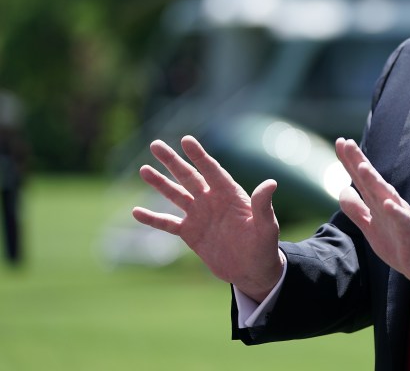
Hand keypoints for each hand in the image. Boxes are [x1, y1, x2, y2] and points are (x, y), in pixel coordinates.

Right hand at [132, 136, 284, 302]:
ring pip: (176, 195)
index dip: (199, 156)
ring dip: (160, 183)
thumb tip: (271, 183)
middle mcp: (212, 200)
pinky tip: (136, 212)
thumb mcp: (266, 227)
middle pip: (189, 176)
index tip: (186, 140)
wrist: (253, 271)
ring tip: (143, 169)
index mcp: (230, 194)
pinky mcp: (191, 233)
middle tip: (155, 144)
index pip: (212, 170)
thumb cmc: (264, 247)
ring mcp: (200, 216)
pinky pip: (168, 223)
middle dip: (172, 161)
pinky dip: (153, 218)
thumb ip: (263, 205)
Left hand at [335, 138, 409, 291]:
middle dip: (360, 162)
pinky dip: (396, 212)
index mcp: (379, 202)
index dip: (351, 162)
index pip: (362, 179)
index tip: (340, 142)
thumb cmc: (397, 242)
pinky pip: (403, 221)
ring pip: (387, 196)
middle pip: (372, 180)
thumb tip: (342, 191)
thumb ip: (357, 209)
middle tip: (347, 143)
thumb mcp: (371, 226)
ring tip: (363, 168)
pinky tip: (388, 204)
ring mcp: (401, 217)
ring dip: (375, 181)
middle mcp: (390, 204)